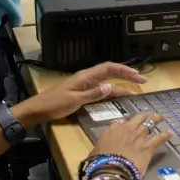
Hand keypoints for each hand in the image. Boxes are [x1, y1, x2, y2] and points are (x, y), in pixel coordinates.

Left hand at [20, 61, 146, 123]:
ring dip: (121, 84)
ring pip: (107, 81)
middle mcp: (87, 78)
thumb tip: (110, 87)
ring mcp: (84, 85)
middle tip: (142, 81)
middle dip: (127, 75)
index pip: (109, 68)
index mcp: (85, 77)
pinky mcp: (82, 93)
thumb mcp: (74, 100)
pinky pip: (100, 89)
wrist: (37, 110)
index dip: (125, 70)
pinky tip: (117, 96)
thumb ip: (92, 94)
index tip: (138, 76)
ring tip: (134, 89)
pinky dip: (111, 91)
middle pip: (110, 73)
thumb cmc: (54, 105)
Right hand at [91, 113, 173, 176]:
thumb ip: (102, 145)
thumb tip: (103, 147)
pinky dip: (165, 135)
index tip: (128, 124)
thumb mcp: (96, 151)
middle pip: (138, 118)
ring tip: (160, 117)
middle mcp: (127, 129)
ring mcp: (139, 137)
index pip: (120, 122)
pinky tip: (170, 132)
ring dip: (155, 119)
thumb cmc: (99, 163)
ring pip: (149, 124)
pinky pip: (159, 138)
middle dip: (144, 116)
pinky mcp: (148, 146)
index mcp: (112, 129)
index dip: (126, 123)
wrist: (111, 170)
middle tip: (148, 115)